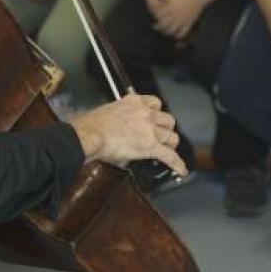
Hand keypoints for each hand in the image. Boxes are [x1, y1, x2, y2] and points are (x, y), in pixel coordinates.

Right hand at [69, 93, 187, 176]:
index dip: (157, 112)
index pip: (155, 103)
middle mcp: (145, 113)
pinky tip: (181, 169)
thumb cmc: (92, 126)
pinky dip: (177, 163)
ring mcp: (149, 129)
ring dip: (170, 144)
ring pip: (171, 136)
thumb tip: (123, 133)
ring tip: (168, 151)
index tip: (155, 119)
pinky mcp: (150, 146)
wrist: (90, 135)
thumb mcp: (110, 113)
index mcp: (134, 102)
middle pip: (167, 119)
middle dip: (166, 129)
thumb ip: (122, 118)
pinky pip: (170, 155)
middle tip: (162, 137)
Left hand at [152, 0, 215, 39]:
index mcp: (170, 7)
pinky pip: (182, 33)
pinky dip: (177, 35)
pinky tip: (174, 33)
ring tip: (164, 31)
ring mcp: (182, 20)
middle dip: (158, 27)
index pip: (158, 16)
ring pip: (172, 31)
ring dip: (166, 32)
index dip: (155, 18)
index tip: (154, 18)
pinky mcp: (189, 23)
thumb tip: (155, 8)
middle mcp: (175, 14)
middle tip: (156, 27)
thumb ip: (164, 3)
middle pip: (163, 25)